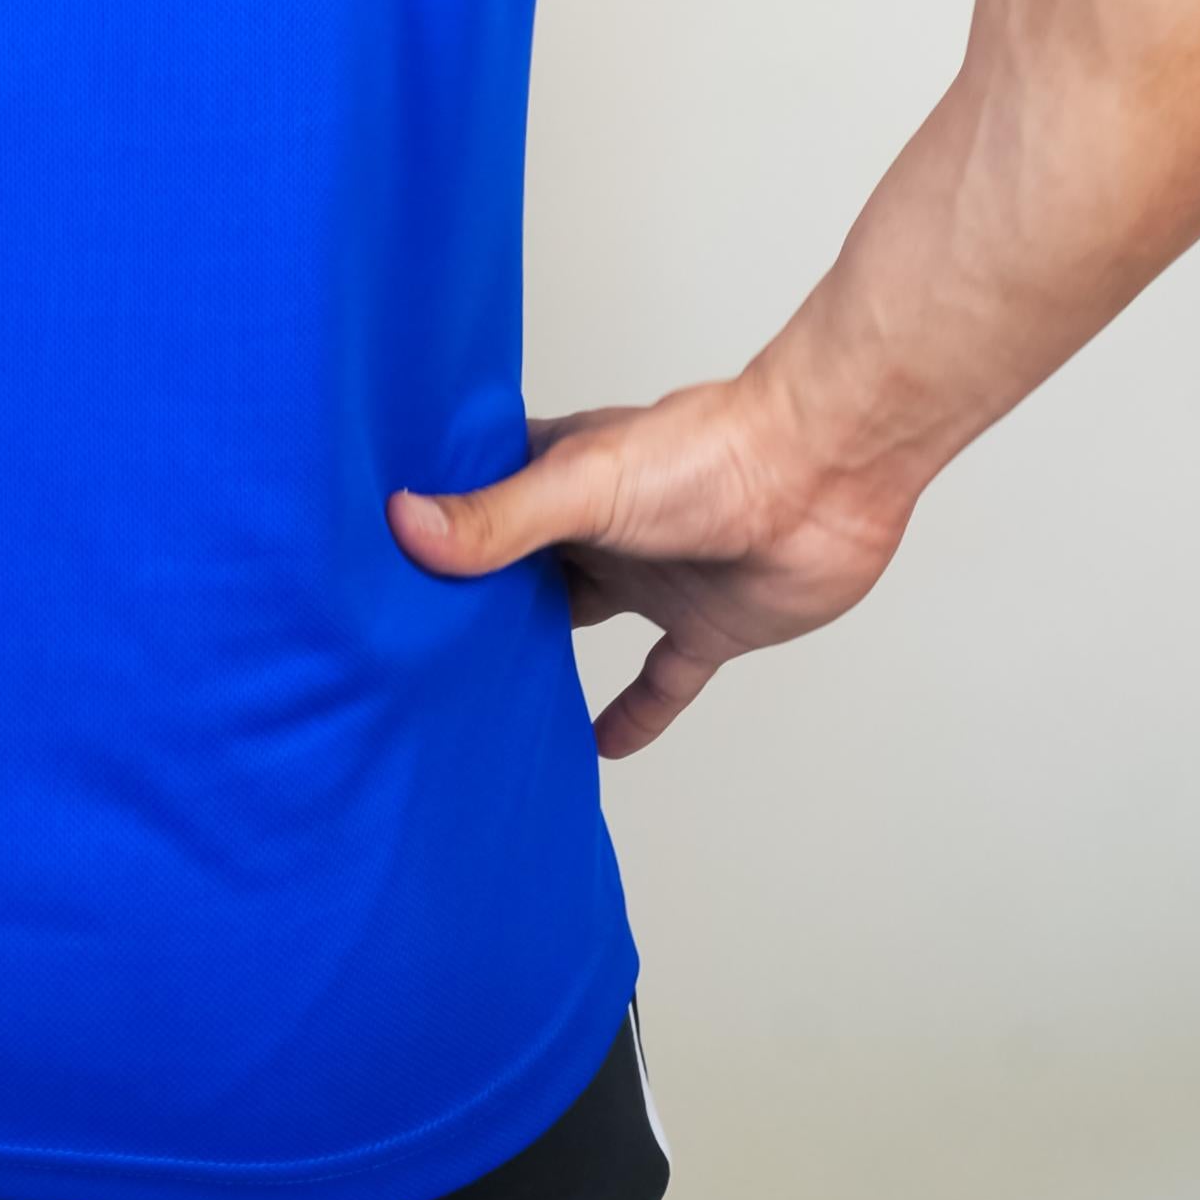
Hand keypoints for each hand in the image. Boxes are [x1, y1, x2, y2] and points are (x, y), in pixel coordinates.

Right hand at [388, 377, 908, 758]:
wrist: (825, 476)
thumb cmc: (710, 452)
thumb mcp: (585, 486)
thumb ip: (498, 518)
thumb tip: (402, 525)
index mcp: (561, 475)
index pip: (477, 499)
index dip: (432, 525)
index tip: (373, 558)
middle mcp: (600, 527)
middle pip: (523, 570)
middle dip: (477, 600)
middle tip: (412, 645)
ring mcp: (653, 577)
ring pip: (581, 622)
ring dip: (543, 653)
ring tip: (482, 695)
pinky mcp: (704, 627)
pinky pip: (660, 681)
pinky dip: (632, 715)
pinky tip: (597, 747)